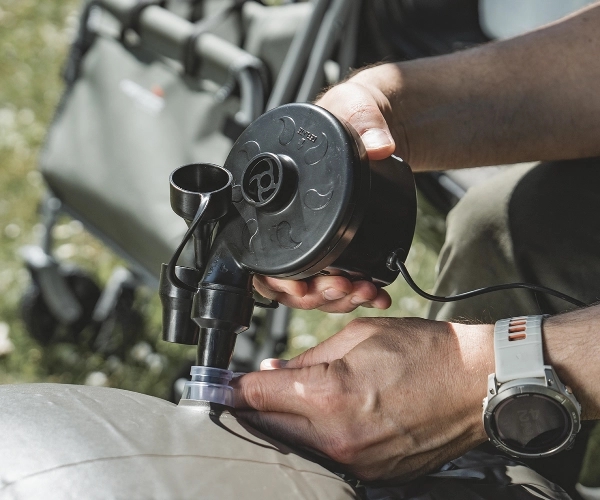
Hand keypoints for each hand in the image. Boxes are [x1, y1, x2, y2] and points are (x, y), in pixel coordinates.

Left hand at [233, 317, 493, 481]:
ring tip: (285, 403)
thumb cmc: (423, 351)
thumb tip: (274, 371)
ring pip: (295, 446)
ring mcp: (356, 461)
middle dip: (253, 408)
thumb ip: (308, 358)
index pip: (259, 395)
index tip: (220, 384)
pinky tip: (320, 420)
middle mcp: (337, 436)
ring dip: (282, 425)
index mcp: (329, 394)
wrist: (475, 382)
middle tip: (247, 392)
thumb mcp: (357, 336)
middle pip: (268, 426)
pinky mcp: (373, 473)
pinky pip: (326, 458)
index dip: (233, 387)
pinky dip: (314, 440)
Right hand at [252, 65, 404, 312]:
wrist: (375, 124)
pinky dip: (354, 292)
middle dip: (315, 295)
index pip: (257, 255)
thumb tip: (378, 147)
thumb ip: (364, 119)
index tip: (303, 287)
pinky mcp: (336, 243)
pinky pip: (335, 278)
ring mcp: (312, 237)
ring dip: (336, 299)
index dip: (277, 280)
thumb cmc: (350, 112)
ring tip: (365, 292)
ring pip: (309, 287)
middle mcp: (288, 222)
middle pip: (284, 282)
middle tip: (344, 288)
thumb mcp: (355, 107)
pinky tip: (374, 292)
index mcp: (274, 195)